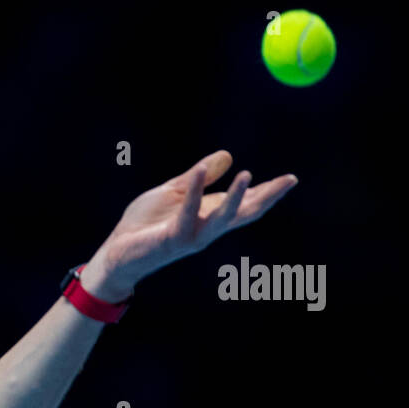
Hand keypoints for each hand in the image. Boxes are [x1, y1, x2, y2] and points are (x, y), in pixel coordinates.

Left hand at [90, 150, 297, 293]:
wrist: (118, 251)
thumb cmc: (145, 224)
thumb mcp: (174, 192)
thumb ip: (198, 177)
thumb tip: (227, 156)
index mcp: (209, 215)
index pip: (245, 204)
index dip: (268, 192)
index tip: (291, 179)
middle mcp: (206, 228)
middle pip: (244, 213)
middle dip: (267, 198)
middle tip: (289, 180)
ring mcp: (192, 236)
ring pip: (221, 218)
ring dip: (235, 196)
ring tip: (248, 174)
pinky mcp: (173, 238)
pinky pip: (187, 214)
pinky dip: (194, 192)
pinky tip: (199, 171)